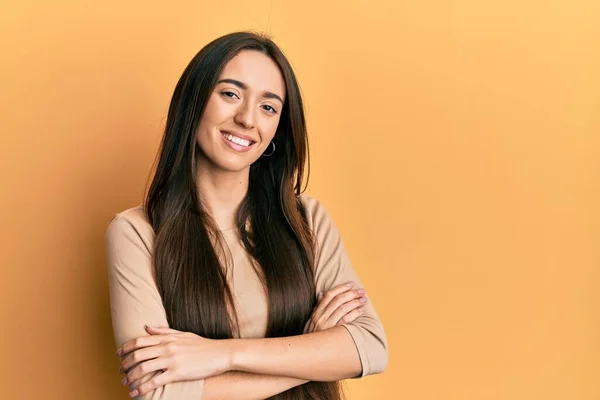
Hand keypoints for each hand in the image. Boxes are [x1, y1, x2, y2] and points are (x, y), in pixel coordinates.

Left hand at [117, 326, 231, 396]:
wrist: (220, 353)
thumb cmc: (202, 345)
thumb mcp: (183, 334)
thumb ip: (163, 331)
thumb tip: (146, 327)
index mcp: (167, 338)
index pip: (140, 341)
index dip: (126, 348)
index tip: (118, 355)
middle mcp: (167, 347)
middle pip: (138, 354)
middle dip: (125, 364)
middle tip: (120, 371)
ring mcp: (172, 360)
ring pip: (143, 368)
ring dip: (131, 377)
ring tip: (125, 384)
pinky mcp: (177, 373)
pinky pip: (154, 381)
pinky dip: (142, 388)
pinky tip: (136, 393)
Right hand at [304, 281, 367, 333]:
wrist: (307, 350)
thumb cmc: (311, 336)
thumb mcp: (310, 320)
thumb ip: (317, 306)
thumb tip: (322, 293)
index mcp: (317, 312)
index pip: (329, 295)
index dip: (341, 287)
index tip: (351, 284)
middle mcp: (321, 316)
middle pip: (338, 300)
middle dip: (351, 293)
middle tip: (362, 291)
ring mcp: (327, 324)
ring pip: (343, 308)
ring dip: (355, 302)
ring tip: (364, 300)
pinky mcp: (333, 332)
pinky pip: (345, 319)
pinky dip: (354, 313)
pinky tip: (361, 310)